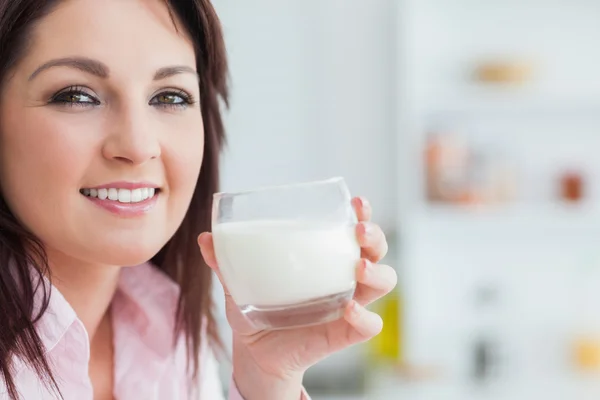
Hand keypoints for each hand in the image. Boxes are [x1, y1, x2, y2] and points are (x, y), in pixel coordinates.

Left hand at [198, 197, 396, 399]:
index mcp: (324, 257)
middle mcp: (343, 276)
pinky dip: (365, 316)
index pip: (353, 230)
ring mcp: (349, 304)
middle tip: (358, 232)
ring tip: (358, 268)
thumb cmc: (255, 308)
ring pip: (384, 282)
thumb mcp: (240, 282)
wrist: (255, 352)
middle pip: (376, 250)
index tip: (356, 203)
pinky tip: (348, 308)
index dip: (362, 214)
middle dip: (374, 237)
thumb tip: (206, 239)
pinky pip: (369, 324)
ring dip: (377, 272)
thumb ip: (225, 262)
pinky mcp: (345, 333)